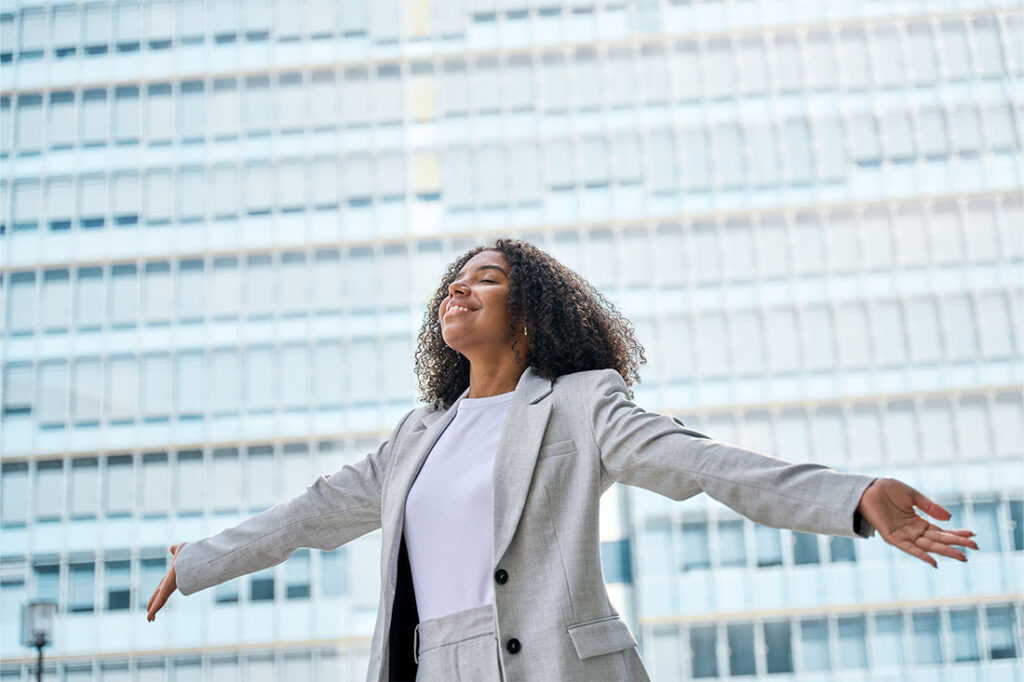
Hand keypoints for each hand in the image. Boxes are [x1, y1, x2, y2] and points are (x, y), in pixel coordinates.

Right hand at [146, 543, 184, 620]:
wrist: (195, 556)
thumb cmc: (190, 553)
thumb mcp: (181, 551)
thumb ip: (175, 550)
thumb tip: (172, 548)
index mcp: (171, 575)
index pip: (162, 586)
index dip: (157, 592)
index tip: (155, 596)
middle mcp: (170, 582)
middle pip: (160, 595)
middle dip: (154, 604)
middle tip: (151, 615)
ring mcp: (169, 586)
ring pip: (159, 600)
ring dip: (153, 609)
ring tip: (150, 620)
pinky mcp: (168, 588)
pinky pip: (159, 600)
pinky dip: (154, 608)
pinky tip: (149, 618)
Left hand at [856, 478, 976, 567]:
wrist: (867, 488)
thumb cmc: (887, 490)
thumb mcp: (913, 496)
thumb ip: (930, 507)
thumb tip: (949, 518)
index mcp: (918, 522)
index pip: (941, 531)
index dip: (957, 534)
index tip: (973, 535)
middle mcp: (912, 531)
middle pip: (938, 540)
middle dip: (956, 544)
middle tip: (975, 547)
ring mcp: (903, 535)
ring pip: (928, 546)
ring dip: (945, 551)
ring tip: (962, 556)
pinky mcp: (892, 537)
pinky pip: (909, 548)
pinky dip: (921, 555)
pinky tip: (934, 561)